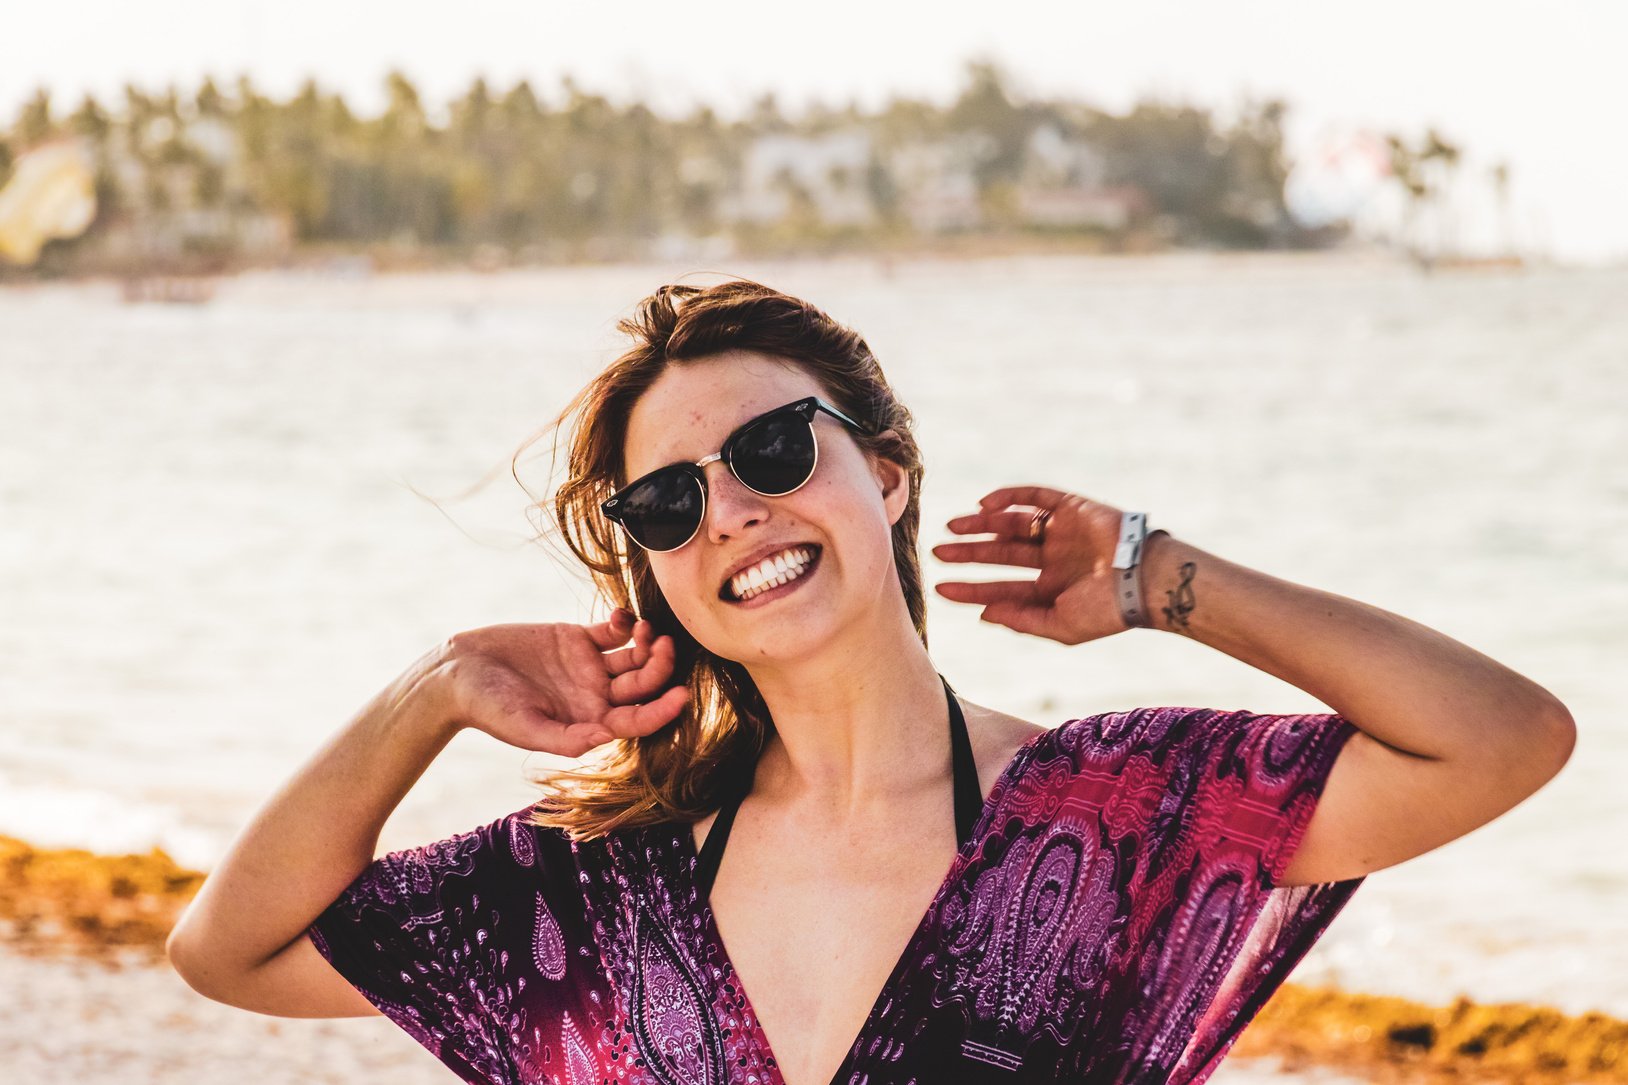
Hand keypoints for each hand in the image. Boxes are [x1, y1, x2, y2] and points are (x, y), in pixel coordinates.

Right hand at [431, 610, 688, 756]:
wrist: (459, 673)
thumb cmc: (489, 709)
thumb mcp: (525, 729)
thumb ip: (566, 737)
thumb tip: (607, 737)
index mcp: (590, 723)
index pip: (637, 720)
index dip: (662, 711)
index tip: (682, 696)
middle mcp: (596, 696)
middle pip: (643, 685)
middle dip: (659, 668)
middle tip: (664, 647)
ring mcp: (589, 667)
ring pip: (634, 656)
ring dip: (647, 644)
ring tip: (646, 630)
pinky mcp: (577, 638)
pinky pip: (613, 632)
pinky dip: (624, 623)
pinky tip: (623, 616)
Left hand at [932, 485, 1139, 644]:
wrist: (1147, 579)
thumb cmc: (1109, 611)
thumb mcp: (1060, 626)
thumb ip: (1022, 620)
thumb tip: (984, 614)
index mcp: (1050, 589)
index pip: (1001, 588)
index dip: (970, 589)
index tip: (940, 588)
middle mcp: (1052, 559)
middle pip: (1000, 554)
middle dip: (969, 554)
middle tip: (938, 553)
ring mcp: (1060, 532)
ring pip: (1010, 524)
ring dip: (981, 525)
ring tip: (952, 529)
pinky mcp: (1070, 507)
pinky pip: (1032, 497)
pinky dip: (1007, 497)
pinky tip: (984, 506)